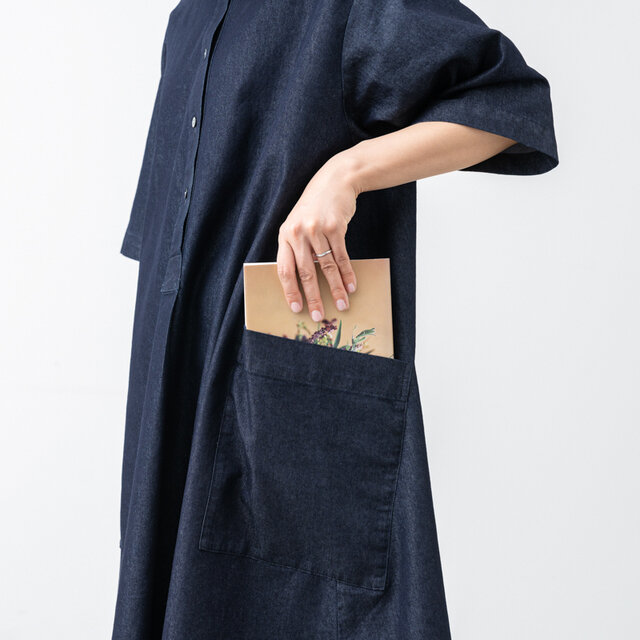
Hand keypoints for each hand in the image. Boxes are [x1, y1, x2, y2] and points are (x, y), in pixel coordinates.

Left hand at [277, 152, 359, 320]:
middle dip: (313, 297)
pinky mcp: (335, 227)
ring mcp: (316, 229)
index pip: (284, 269)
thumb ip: (297, 249)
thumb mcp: (298, 224)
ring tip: (341, 305)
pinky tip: (351, 286)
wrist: (334, 180)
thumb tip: (303, 282)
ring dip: (335, 289)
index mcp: (285, 235)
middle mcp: (298, 233)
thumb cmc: (315, 206)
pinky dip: (347, 274)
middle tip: (318, 315)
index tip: (296, 307)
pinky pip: (341, 257)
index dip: (290, 290)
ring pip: (326, 268)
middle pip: (305, 273)